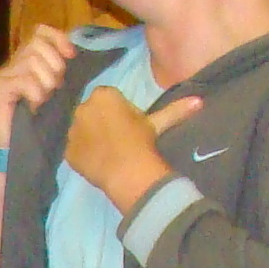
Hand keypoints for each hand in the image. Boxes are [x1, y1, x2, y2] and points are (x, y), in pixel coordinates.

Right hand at [0, 26, 77, 146]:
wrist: (19, 150)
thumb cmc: (39, 124)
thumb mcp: (54, 91)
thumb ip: (57, 70)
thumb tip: (72, 51)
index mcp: (23, 62)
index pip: (39, 32)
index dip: (57, 38)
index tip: (71, 55)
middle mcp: (9, 66)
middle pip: (36, 44)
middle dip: (54, 64)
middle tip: (57, 87)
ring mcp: (0, 78)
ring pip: (31, 61)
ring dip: (46, 81)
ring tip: (45, 99)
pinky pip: (23, 80)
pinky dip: (35, 92)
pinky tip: (35, 105)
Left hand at [62, 91, 202, 213]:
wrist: (128, 172)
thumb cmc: (143, 141)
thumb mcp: (158, 123)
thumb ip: (176, 109)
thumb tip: (200, 101)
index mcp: (103, 95)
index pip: (108, 98)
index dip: (119, 111)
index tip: (129, 125)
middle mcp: (83, 108)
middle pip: (92, 112)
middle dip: (102, 122)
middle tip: (120, 139)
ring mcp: (72, 131)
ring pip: (82, 130)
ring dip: (92, 137)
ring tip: (110, 152)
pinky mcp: (67, 151)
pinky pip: (75, 150)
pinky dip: (84, 154)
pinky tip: (99, 162)